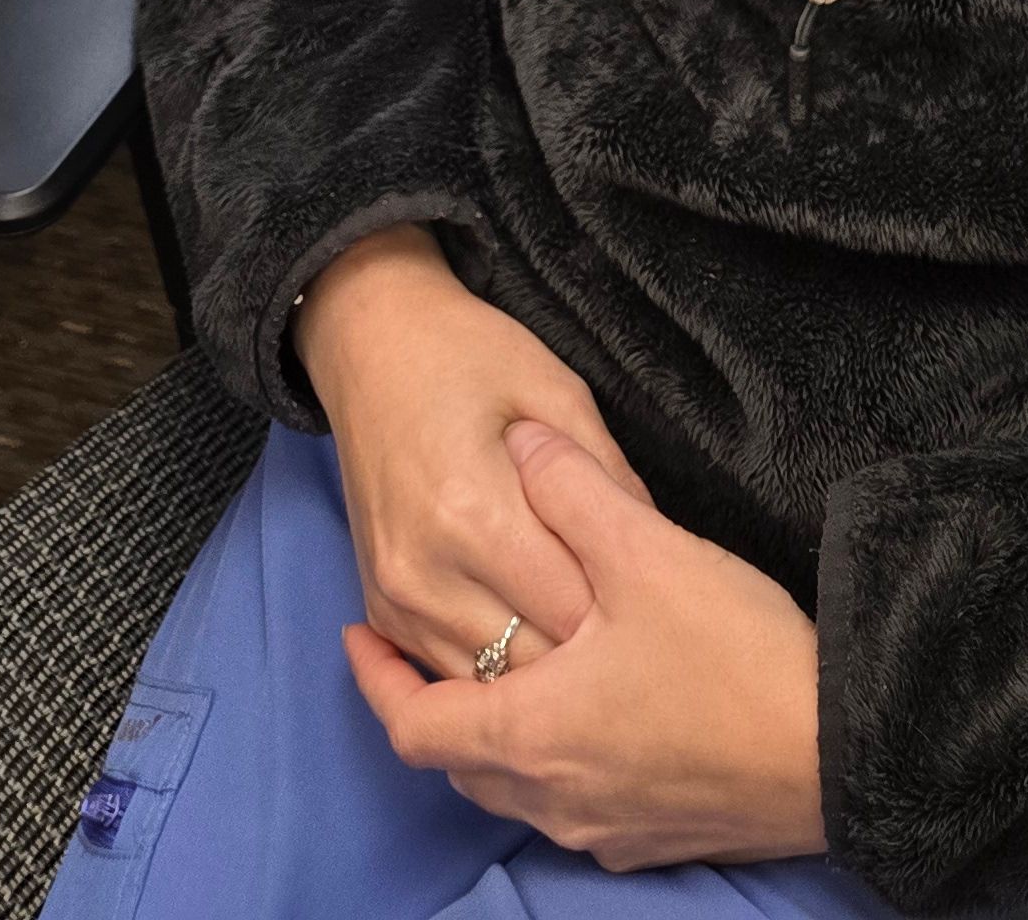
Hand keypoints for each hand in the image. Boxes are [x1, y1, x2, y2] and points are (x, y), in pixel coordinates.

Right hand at [297, 226, 650, 683]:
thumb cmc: (469, 355)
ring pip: (488, 682)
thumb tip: (656, 549)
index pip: (569, 606)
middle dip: (587, 653)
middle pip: (530, 659)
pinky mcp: (381, 607)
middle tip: (631, 627)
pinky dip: (495, 668)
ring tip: (588, 641)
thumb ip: (607, 478)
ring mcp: (396, 597)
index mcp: (474, 512)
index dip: (622, 610)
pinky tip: (533, 639)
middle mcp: (426, 571)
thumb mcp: (557, 390)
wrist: (371, 344)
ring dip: (542, 670)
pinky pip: (446, 671)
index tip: (653, 599)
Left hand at [349, 420, 826, 869]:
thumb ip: (573, 489)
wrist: (840, 754)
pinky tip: (588, 711)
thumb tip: (522, 443)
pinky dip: (554, 758)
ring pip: (516, 787)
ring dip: (494, 732)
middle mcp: (553, 798)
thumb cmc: (735, 658)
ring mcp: (605, 828)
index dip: (375, 679)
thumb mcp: (647, 551)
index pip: (414, 726)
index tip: (357, 636)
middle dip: (433, 703)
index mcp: (530, 734)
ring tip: (503, 666)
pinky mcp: (655, 837)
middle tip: (422, 647)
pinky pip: (573, 804)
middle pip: (460, 763)